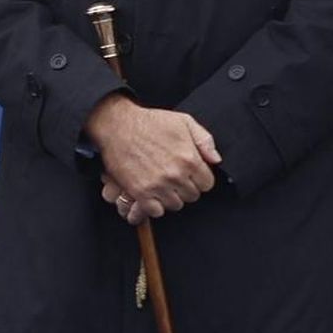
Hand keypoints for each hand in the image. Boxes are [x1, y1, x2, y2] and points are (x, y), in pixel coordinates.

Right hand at [86, 94, 220, 220]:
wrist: (116, 124)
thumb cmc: (149, 122)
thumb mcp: (183, 121)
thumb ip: (205, 140)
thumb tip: (215, 160)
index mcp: (189, 158)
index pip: (207, 184)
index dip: (198, 178)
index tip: (189, 173)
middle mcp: (175, 174)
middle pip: (192, 196)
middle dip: (184, 187)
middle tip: (173, 176)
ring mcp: (157, 185)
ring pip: (175, 204)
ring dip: (169, 196)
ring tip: (161, 183)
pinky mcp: (139, 191)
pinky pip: (156, 211)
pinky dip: (154, 205)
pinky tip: (151, 192)